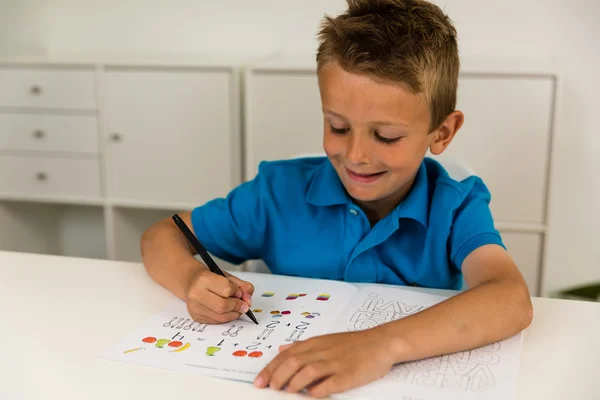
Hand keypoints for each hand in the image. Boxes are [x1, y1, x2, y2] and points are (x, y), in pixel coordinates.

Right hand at [185, 267, 254, 323]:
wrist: (191, 282)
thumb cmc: (211, 278)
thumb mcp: (228, 277)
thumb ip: (243, 286)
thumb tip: (248, 301)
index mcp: (204, 279)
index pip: (226, 289)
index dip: (237, 292)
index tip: (240, 292)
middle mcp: (196, 294)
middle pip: (222, 306)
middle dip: (237, 306)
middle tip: (244, 305)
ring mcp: (195, 307)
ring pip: (220, 317)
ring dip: (234, 314)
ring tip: (238, 309)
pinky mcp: (196, 317)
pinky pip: (216, 321)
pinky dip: (226, 318)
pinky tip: (228, 312)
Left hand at [254, 329, 395, 397]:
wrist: (381, 342)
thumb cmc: (353, 344)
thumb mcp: (325, 340)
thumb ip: (302, 346)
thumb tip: (281, 350)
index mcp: (315, 344)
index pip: (286, 356)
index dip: (270, 369)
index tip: (259, 381)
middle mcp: (322, 352)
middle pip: (293, 363)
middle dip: (277, 377)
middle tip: (269, 388)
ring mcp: (335, 363)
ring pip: (308, 371)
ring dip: (294, 383)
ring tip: (286, 391)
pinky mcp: (348, 375)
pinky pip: (329, 384)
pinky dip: (317, 390)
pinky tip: (310, 395)